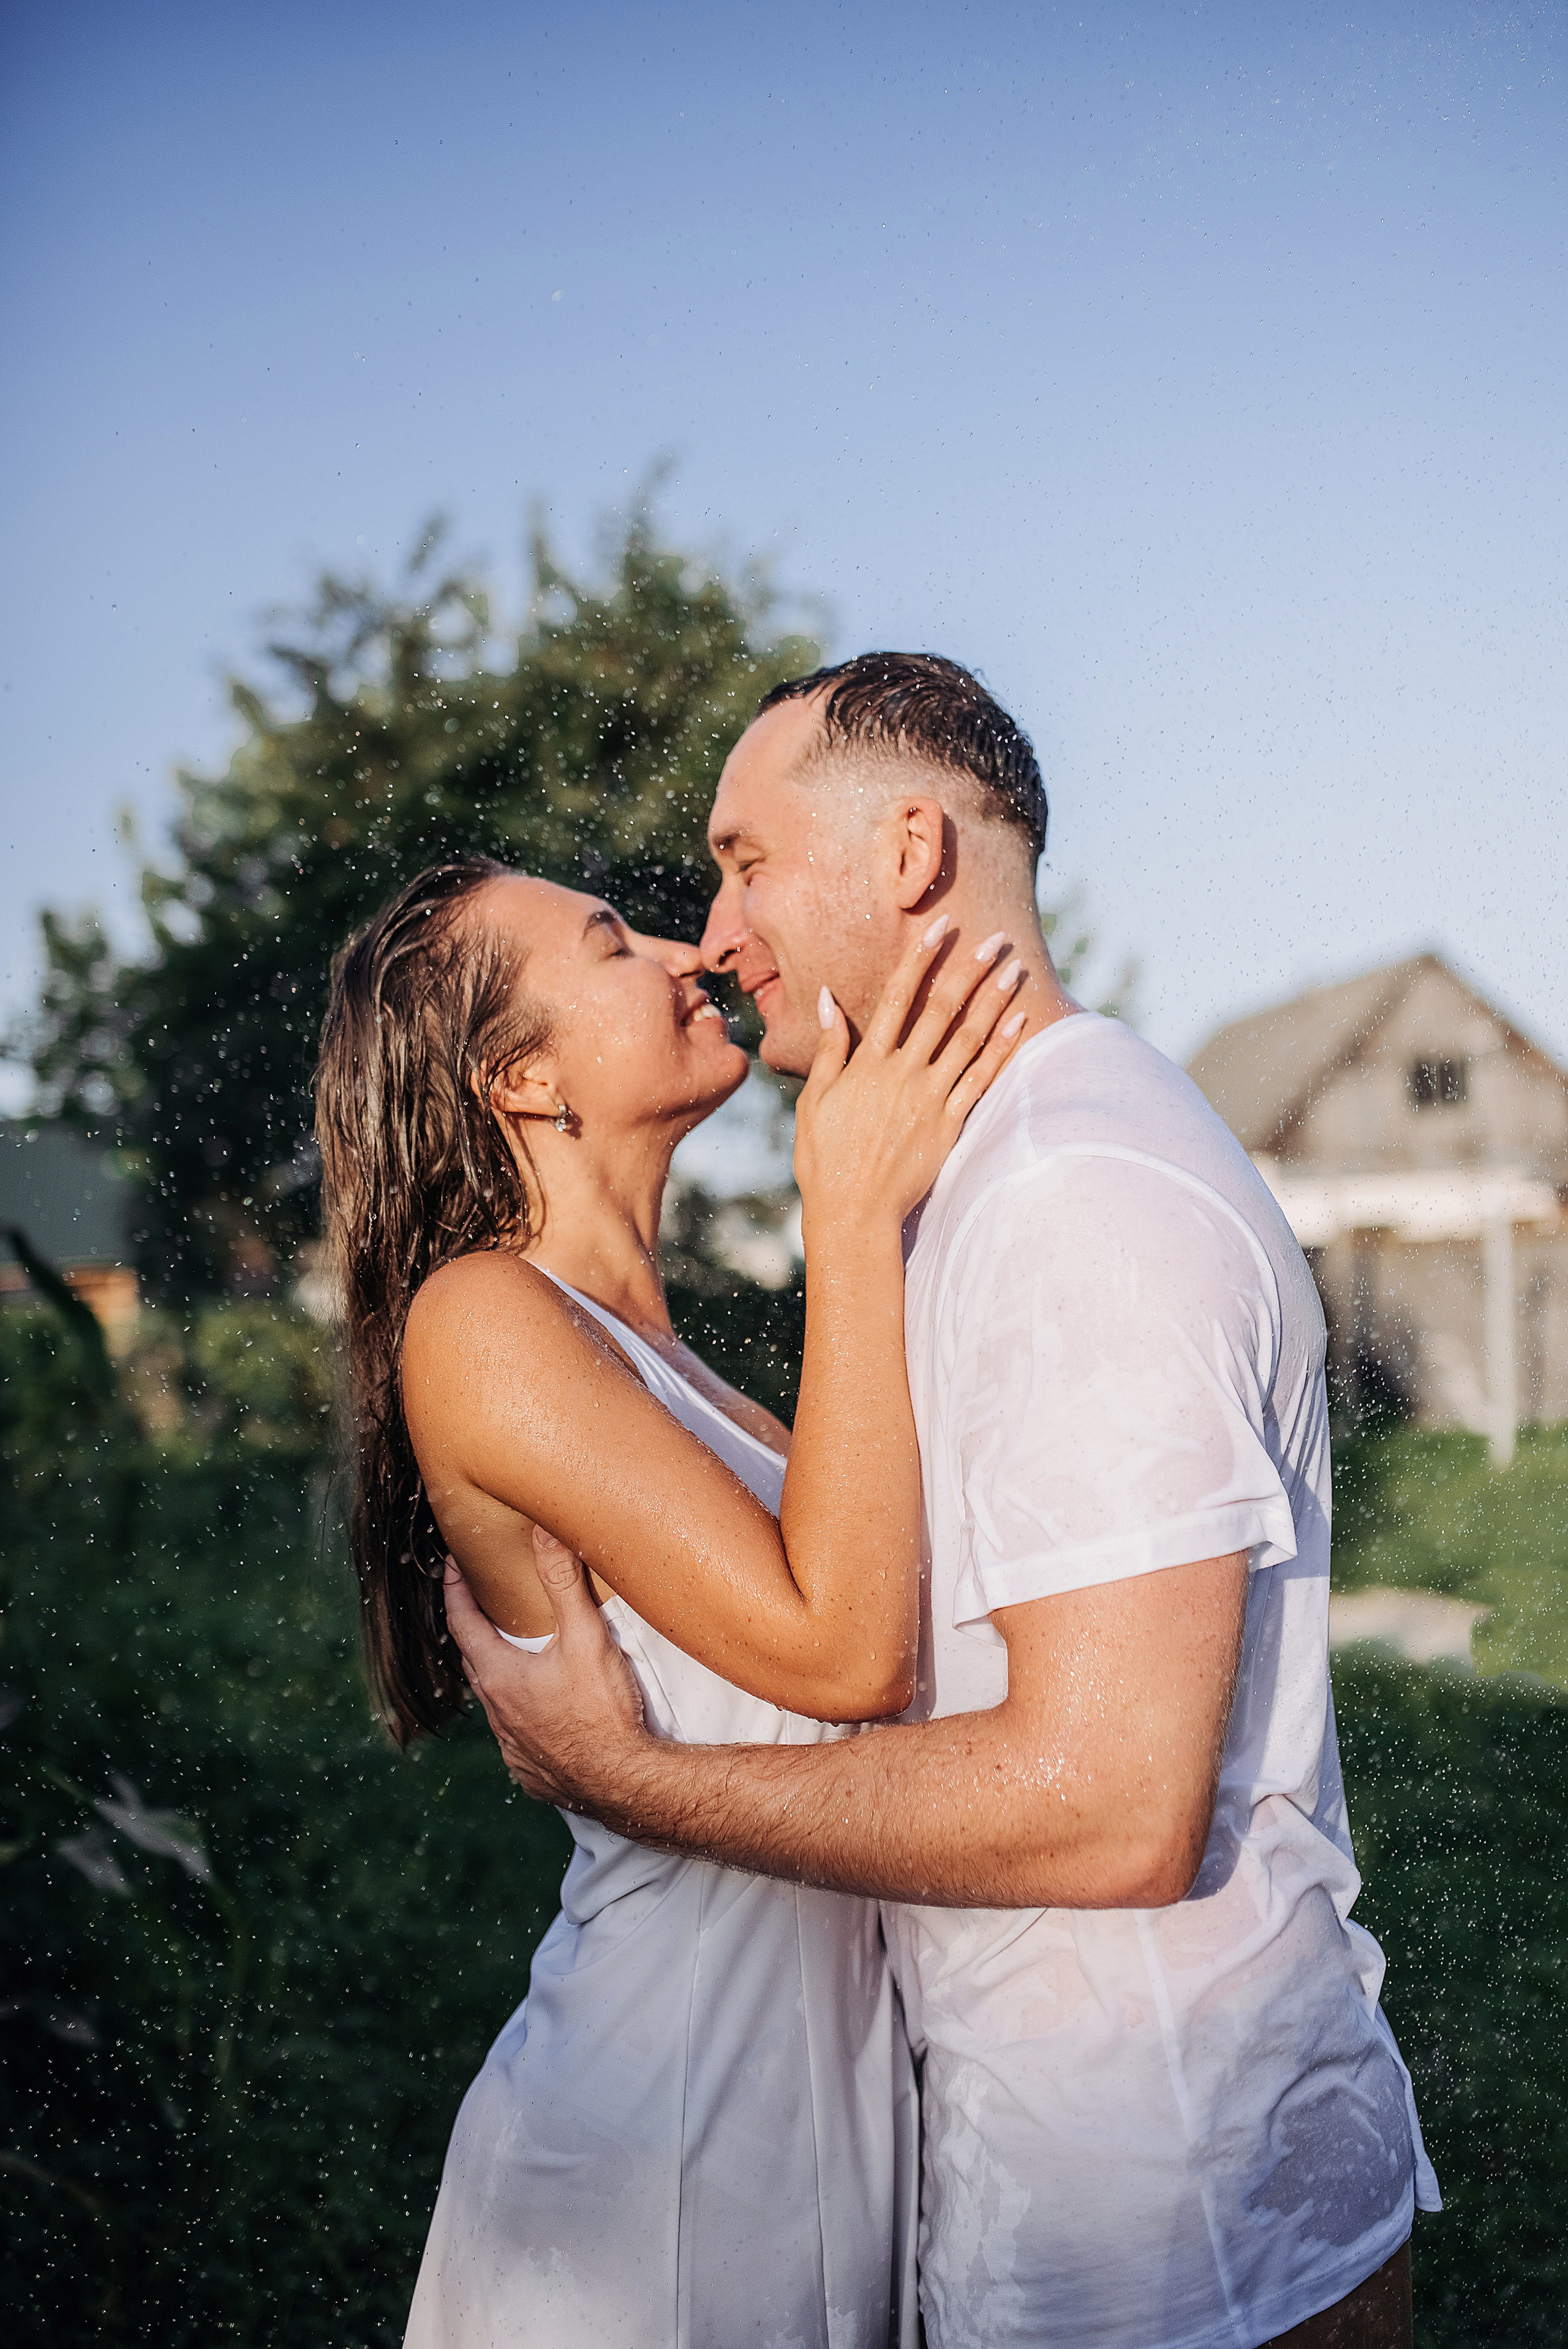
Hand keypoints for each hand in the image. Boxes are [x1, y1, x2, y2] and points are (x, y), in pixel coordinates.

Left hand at [443, 1527, 646, 1808]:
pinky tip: (544, 1715)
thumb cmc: (603, 1712)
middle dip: (476, 1629)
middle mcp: (497, 1713)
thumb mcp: (586, 1637)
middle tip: (485, 1604)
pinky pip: (518, 1739)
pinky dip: (523, 1718)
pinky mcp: (532, 1773)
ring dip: (501, 1676)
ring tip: (520, 1658)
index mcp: (499, 1676)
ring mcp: (512, 1747)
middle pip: (474, 1661)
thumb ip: (563, 1583)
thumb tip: (543, 1531)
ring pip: (495, 1703)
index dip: (455, 1590)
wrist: (623, 1783)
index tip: (453, 1566)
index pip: (462, 1622)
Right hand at [793, 915, 1026, 1237]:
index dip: (920, 958)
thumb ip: (828, 1048)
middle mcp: (901, 1073)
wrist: (853, 1212)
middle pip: (941, 1009)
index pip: (897, 997)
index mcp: (867, 1063)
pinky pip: (981, 1080)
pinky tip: (1019, 1024)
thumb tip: (827, 997)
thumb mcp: (814, 1100)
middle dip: (969, 969)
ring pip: (967, 1038)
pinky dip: (1001, 1050)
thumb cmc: (824, 1159)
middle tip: (995, 938)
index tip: (941, 928)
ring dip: (994, 1001)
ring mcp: (928, 1098)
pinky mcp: (949, 1125)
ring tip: (1015, 969)